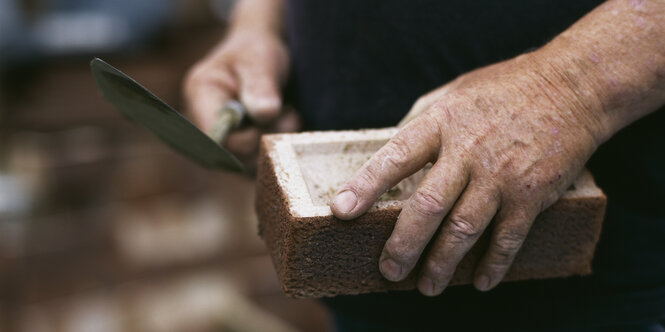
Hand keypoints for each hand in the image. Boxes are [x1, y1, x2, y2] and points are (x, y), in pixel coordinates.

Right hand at [183, 28, 297, 168]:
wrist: (264, 60)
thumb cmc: (257, 53)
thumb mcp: (260, 59)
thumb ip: (260, 84)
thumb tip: (264, 114)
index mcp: (200, 95)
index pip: (214, 137)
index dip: (245, 138)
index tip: (272, 116)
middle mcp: (203, 124)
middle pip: (232, 157)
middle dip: (266, 140)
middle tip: (290, 114)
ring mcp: (220, 143)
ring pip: (248, 167)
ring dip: (275, 146)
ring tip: (290, 116)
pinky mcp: (237, 155)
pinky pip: (257, 169)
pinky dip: (276, 153)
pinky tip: (285, 130)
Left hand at [331, 51, 607, 294]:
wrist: (571, 86)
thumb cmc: (503, 89)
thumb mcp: (452, 93)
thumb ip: (419, 122)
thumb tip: (389, 153)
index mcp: (441, 124)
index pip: (395, 156)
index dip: (365, 185)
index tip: (341, 211)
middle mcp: (468, 152)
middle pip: (427, 206)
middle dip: (404, 244)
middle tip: (389, 271)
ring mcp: (501, 175)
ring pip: (464, 229)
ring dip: (442, 264)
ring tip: (427, 286)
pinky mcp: (532, 193)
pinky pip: (508, 238)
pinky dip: (493, 264)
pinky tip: (479, 281)